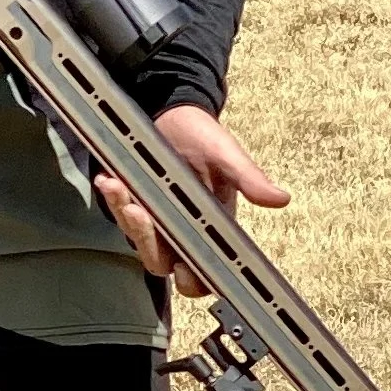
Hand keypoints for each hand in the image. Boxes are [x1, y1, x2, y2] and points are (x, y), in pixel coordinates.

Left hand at [96, 103, 289, 297]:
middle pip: (162, 261)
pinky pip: (121, 212)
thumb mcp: (227, 155)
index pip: (204, 273)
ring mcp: (155, 218)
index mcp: (211, 228)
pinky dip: (113, 198)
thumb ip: (248, 179)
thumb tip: (281, 199)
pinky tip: (109, 179)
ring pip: (137, 237)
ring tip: (116, 185)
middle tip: (138, 211)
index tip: (184, 266)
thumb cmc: (205, 136)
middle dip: (147, 240)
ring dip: (125, 215)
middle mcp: (182, 230)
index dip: (193, 278)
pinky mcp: (134, 201)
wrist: (175, 111)